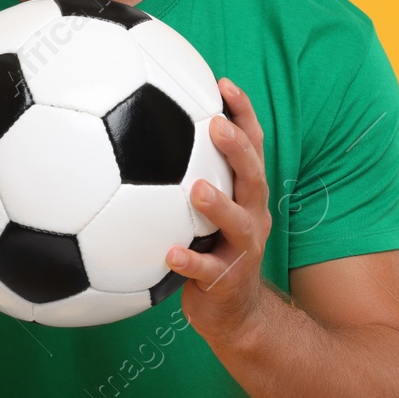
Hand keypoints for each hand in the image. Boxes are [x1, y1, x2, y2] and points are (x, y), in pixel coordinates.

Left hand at [165, 77, 272, 346]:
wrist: (233, 314)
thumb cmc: (211, 249)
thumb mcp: (205, 210)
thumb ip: (187, 174)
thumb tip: (144, 125)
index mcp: (246, 193)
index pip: (252, 146)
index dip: (243, 113)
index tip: (223, 83)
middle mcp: (252, 215)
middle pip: (253, 176)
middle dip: (238, 148)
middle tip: (216, 125)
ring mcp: (244, 249)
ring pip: (239, 222)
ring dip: (219, 204)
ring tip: (196, 189)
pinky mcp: (228, 281)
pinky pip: (209, 271)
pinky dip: (190, 262)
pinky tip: (169, 254)